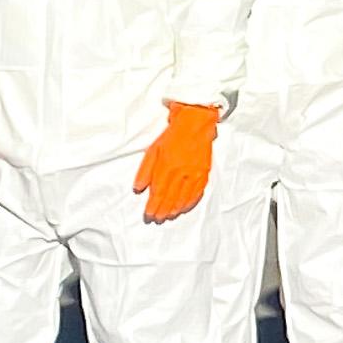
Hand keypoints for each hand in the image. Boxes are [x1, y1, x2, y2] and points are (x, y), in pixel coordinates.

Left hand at [134, 101, 221, 223]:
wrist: (196, 123)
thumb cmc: (173, 135)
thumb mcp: (152, 150)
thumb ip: (145, 171)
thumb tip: (138, 189)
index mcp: (166, 167)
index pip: (158, 193)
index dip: (153, 206)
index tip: (148, 215)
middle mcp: (181, 173)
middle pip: (170, 198)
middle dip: (162, 211)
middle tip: (157, 219)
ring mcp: (195, 173)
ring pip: (184, 197)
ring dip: (175, 209)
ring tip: (169, 216)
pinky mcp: (204, 172)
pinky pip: (198, 192)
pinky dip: (191, 202)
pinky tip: (184, 207)